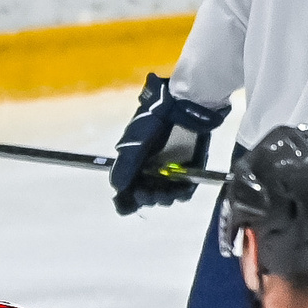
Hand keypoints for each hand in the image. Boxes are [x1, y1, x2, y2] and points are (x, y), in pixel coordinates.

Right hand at [110, 74, 226, 214]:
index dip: (131, 198)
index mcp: (136, 164)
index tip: (133, 198)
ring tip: (163, 192)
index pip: (131, 189)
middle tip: (148, 193)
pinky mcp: (189, 170)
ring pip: (167, 196)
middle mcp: (153, 170)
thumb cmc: (153, 122)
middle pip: (149, 195)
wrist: (181, 108)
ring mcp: (171, 171)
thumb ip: (125, 167)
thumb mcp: (134, 144)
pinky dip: (182, 193)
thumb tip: (118, 188)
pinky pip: (186, 190)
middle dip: (147, 198)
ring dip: (164, 198)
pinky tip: (179, 190)